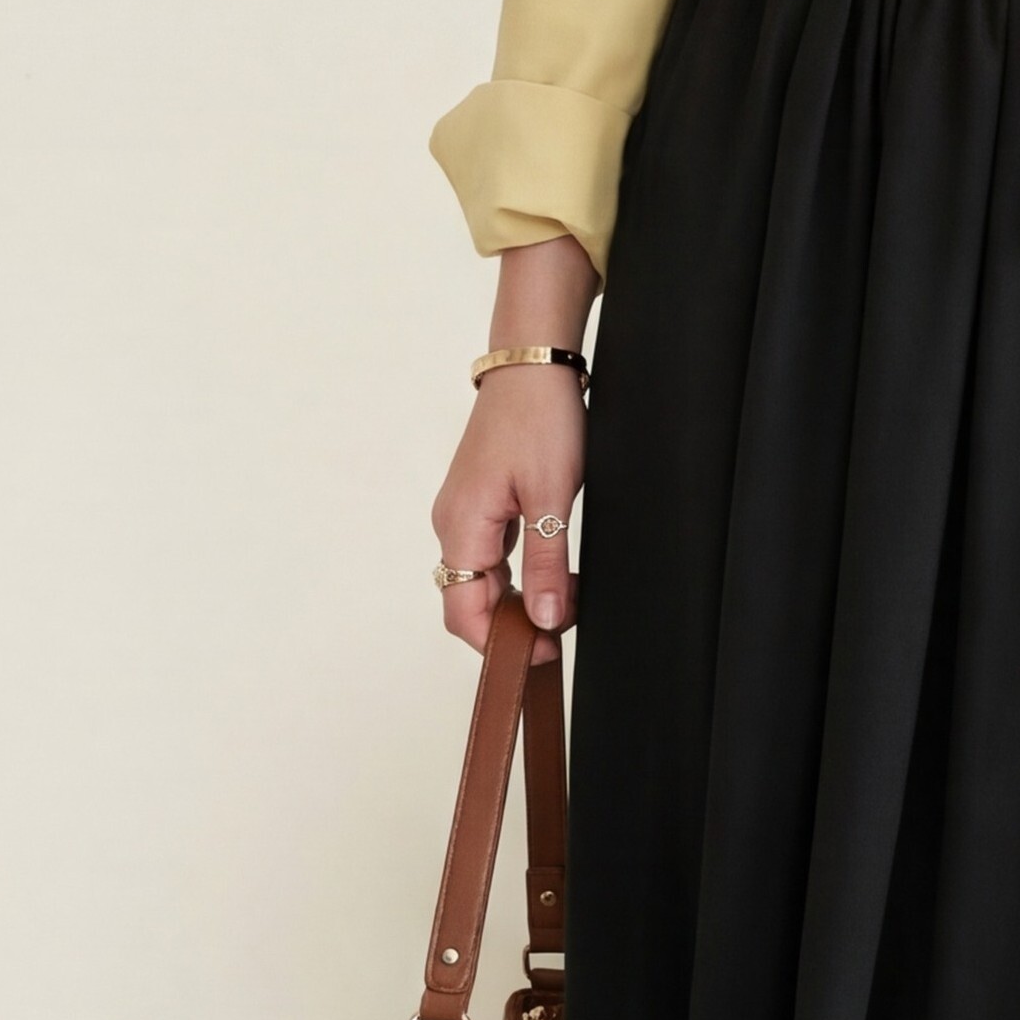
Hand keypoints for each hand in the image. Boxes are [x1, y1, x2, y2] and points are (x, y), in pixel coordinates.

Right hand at [432, 236, 594, 656]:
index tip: (543, 653)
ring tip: (567, 599)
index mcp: (461, 526)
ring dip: (521, 599)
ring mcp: (464, 513)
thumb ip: (547, 564)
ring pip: (483, 579)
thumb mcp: (552, 497)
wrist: (533, 365)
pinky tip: (556, 572)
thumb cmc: (540, 420)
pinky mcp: (480, 503)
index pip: (464, 612)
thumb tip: (546, 620)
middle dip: (514, 625)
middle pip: (470, 600)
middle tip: (563, 631)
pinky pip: (491, 556)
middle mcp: (452, 524)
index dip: (500, 644)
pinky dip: (520, 574)